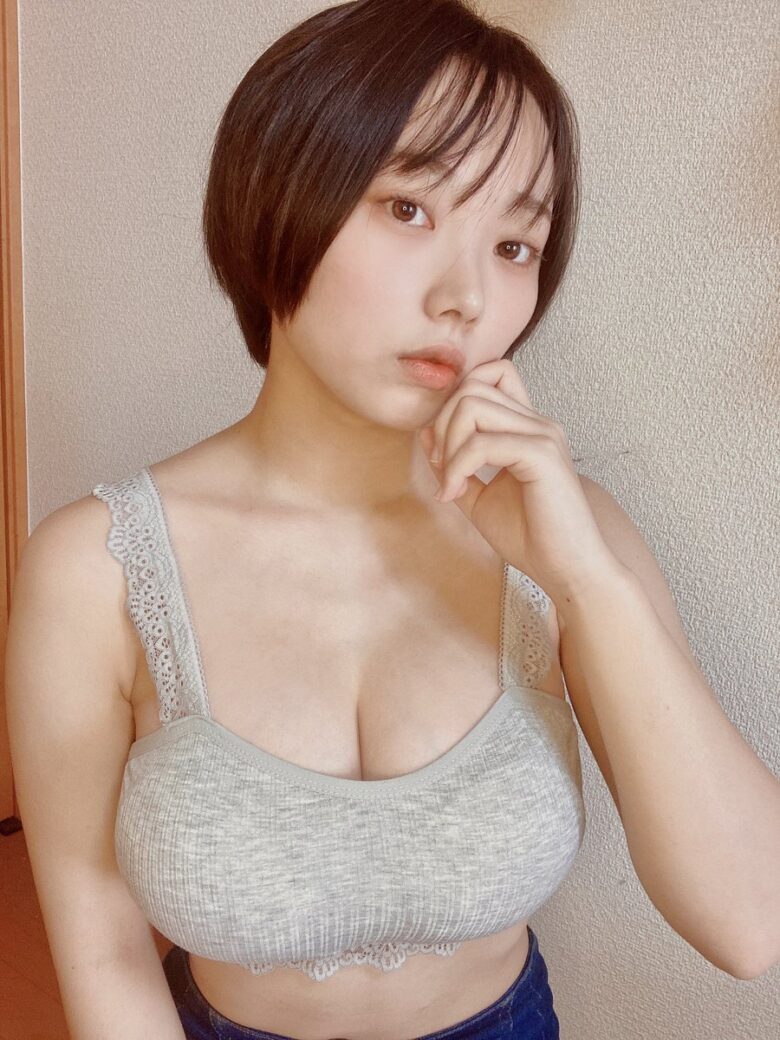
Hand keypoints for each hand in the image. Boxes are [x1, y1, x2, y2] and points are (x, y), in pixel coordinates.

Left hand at [418, 359, 623, 602]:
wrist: (568, 570)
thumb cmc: (531, 538)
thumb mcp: (479, 497)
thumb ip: (455, 465)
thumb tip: (425, 436)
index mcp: (527, 427)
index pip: (490, 374)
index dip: (453, 402)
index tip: (442, 450)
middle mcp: (537, 423)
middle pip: (471, 385)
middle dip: (442, 423)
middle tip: (441, 469)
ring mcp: (542, 435)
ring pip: (471, 404)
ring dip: (448, 444)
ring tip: (451, 484)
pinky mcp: (542, 455)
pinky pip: (481, 443)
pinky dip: (457, 467)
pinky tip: (455, 494)